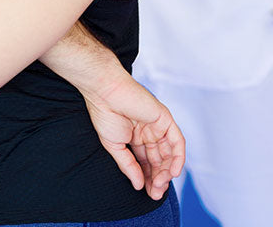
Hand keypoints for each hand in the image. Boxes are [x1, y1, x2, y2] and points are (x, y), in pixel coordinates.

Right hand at [82, 72, 184, 199]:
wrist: (105, 91)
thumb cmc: (104, 113)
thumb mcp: (114, 146)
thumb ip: (128, 165)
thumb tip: (138, 185)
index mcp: (134, 136)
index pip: (146, 161)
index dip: (147, 177)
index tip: (147, 192)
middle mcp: (148, 132)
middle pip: (159, 160)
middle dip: (158, 177)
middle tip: (154, 192)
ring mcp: (157, 126)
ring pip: (169, 153)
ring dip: (166, 171)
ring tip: (159, 184)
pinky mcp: (164, 119)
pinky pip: (177, 142)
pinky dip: (178, 158)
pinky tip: (172, 172)